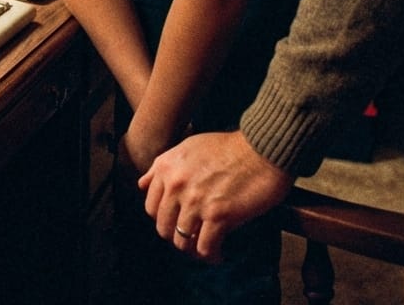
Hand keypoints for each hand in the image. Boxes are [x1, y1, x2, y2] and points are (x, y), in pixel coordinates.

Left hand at [138, 130, 292, 262]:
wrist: (260, 149)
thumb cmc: (228, 147)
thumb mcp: (186, 147)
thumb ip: (162, 167)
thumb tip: (142, 185)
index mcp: (166, 167)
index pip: (151, 206)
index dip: (164, 218)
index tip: (177, 222)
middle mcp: (176, 185)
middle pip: (163, 227)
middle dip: (176, 236)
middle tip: (192, 237)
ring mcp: (196, 201)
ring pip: (182, 241)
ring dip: (194, 249)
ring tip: (206, 246)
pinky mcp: (218, 215)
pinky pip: (205, 248)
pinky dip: (212, 255)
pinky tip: (220, 253)